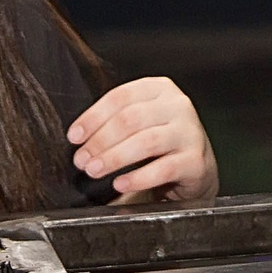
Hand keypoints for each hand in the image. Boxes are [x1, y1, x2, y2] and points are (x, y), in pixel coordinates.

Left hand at [70, 77, 217, 203]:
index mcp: (159, 89)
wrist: (196, 167)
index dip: (93, 117)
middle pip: (131, 119)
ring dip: (114, 158)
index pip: (121, 97)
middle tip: (82, 159)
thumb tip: (79, 137)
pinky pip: (163, 169)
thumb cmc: (161, 141)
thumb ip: (116, 120)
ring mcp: (189, 132)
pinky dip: (137, 178)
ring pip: (146, 142)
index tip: (75, 136)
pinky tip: (120, 183)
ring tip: (95, 170)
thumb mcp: (142, 121)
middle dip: (100, 141)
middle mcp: (177, 106)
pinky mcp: (195, 160)